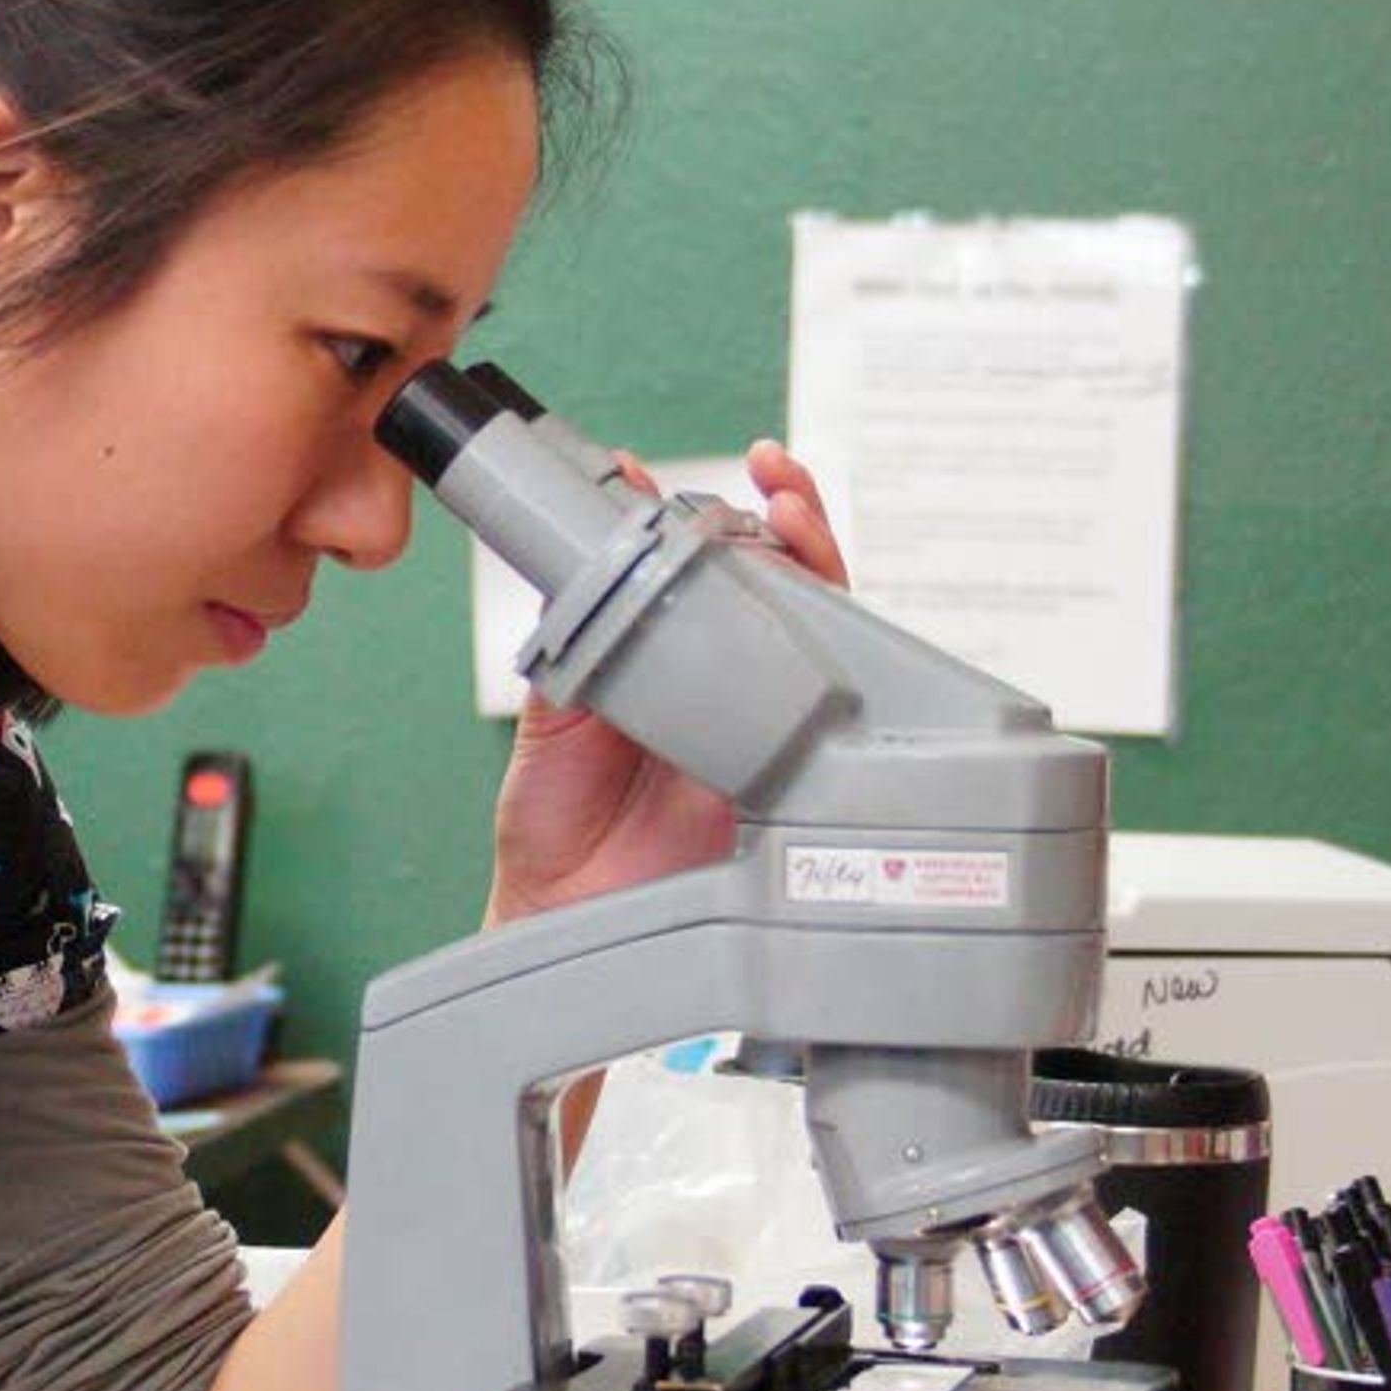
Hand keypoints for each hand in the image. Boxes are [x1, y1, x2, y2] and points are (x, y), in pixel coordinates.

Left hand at [484, 439, 847, 923]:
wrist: (562, 915)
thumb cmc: (556, 825)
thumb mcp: (552, 715)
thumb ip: (572, 642)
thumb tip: (575, 556)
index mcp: (671, 661)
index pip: (711, 571)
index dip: (712, 517)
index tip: (689, 476)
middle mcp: (731, 685)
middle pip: (787, 584)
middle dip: (790, 516)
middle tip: (770, 475)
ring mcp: (769, 726)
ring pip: (823, 629)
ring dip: (815, 559)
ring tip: (789, 510)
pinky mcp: (793, 776)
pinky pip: (832, 710)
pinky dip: (837, 654)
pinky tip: (813, 605)